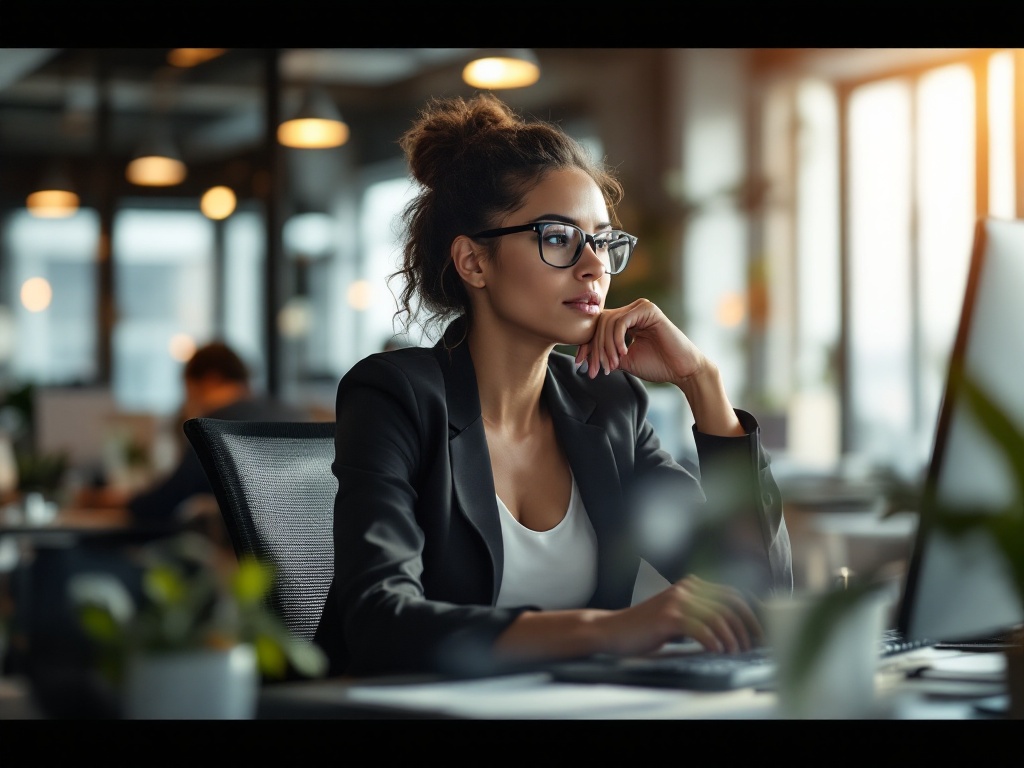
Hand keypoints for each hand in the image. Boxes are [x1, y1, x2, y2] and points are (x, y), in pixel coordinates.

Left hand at [575, 298, 706, 385]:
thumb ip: (607, 353)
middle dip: (595, 348)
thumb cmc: (658, 365)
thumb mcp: (624, 360)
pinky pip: (621, 321)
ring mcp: (640, 307)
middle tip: (596, 369)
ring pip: (609, 322)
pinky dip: (617, 339)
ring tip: (611, 364)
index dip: (588, 344)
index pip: (599, 326)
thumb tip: (586, 356)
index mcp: (627, 320)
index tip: (581, 363)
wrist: (682, 370)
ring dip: (606, 347)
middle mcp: (632, 311)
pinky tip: (623, 353)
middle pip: (601, 323)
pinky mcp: (648, 309)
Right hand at [595, 575, 763, 655]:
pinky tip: (717, 651)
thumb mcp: (676, 615)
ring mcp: (676, 601)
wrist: (612, 630)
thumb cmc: (645, 628)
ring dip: (732, 638)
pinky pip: (700, 629)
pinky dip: (713, 641)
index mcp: (691, 586)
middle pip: (730, 604)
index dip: (750, 613)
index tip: (760, 632)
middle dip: (747, 627)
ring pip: (718, 617)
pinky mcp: (668, 617)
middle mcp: (686, 588)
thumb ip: (699, 615)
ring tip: (734, 652)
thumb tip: (733, 630)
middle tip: (752, 646)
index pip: (732, 594)